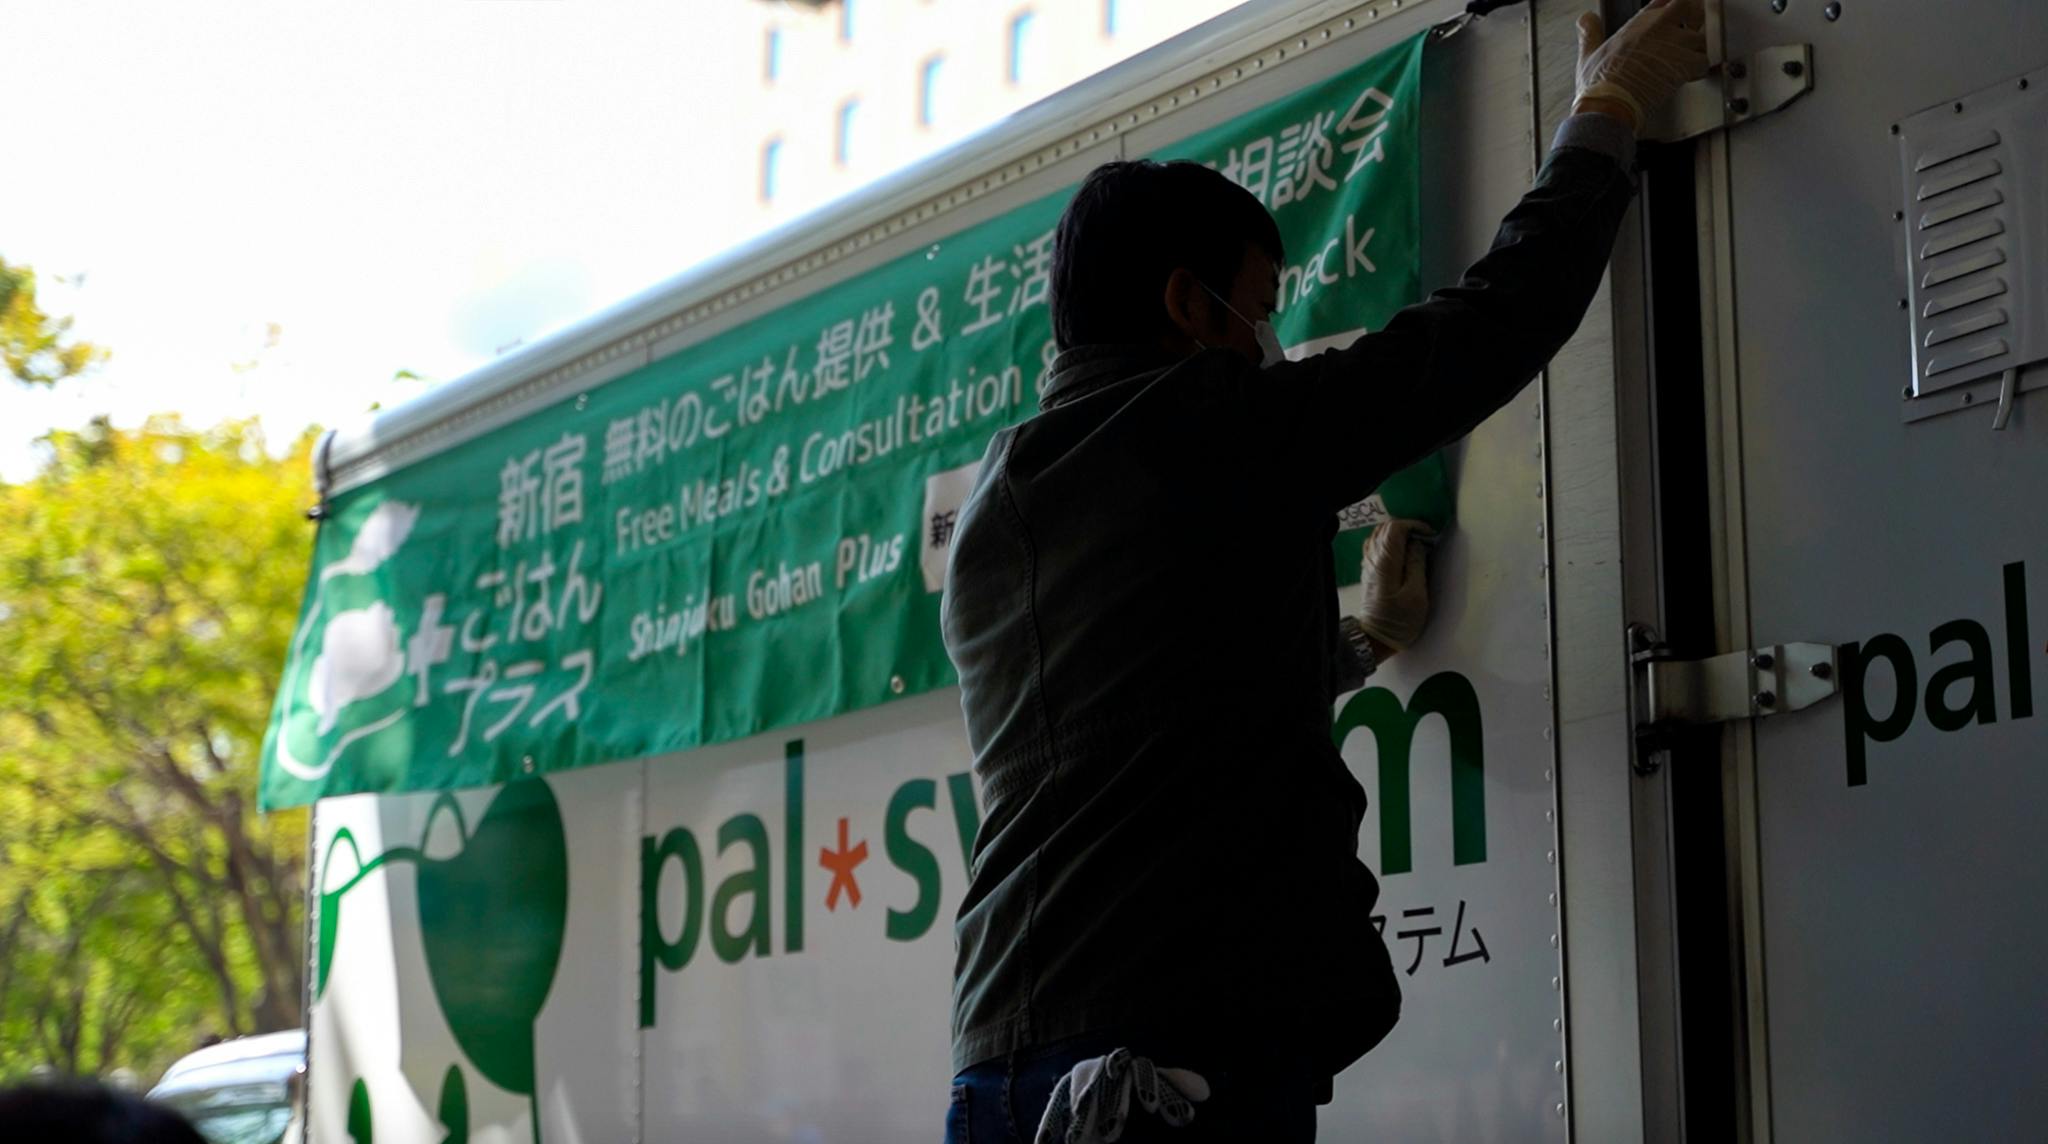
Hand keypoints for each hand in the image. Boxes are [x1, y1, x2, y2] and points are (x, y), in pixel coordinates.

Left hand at [1356, 518, 1435, 652]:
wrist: (1376, 638)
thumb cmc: (1399, 619)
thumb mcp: (1416, 594)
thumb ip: (1417, 564)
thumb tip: (1417, 543)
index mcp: (1386, 562)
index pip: (1395, 528)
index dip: (1414, 525)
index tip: (1430, 535)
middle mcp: (1372, 558)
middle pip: (1385, 528)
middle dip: (1407, 527)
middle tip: (1425, 539)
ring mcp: (1367, 564)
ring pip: (1378, 535)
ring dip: (1397, 534)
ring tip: (1415, 545)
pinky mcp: (1368, 571)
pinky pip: (1375, 546)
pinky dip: (1388, 542)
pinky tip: (1401, 554)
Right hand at [1574, 0, 1710, 132]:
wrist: (1610, 104)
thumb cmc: (1600, 83)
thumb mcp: (1589, 53)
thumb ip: (1590, 31)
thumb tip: (1585, 18)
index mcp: (1639, 22)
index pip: (1664, 0)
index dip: (1671, 5)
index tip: (1674, 12)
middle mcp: (1660, 27)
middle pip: (1690, 6)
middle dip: (1695, 16)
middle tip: (1692, 28)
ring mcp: (1675, 44)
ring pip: (1701, 37)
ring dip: (1696, 49)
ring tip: (1686, 60)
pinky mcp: (1685, 64)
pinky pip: (1704, 61)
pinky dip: (1698, 70)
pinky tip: (1687, 77)